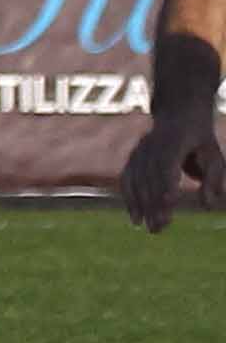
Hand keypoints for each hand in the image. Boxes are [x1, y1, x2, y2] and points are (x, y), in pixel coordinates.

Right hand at [121, 112, 225, 232]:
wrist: (177, 114)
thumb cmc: (200, 139)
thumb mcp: (214, 157)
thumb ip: (213, 181)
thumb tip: (209, 206)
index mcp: (174, 141)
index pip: (167, 165)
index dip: (167, 183)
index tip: (169, 203)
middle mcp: (151, 146)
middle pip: (150, 178)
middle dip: (154, 204)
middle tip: (160, 228)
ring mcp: (139, 152)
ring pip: (137, 182)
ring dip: (143, 207)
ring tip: (152, 229)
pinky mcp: (132, 158)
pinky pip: (128, 181)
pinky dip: (130, 199)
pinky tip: (136, 218)